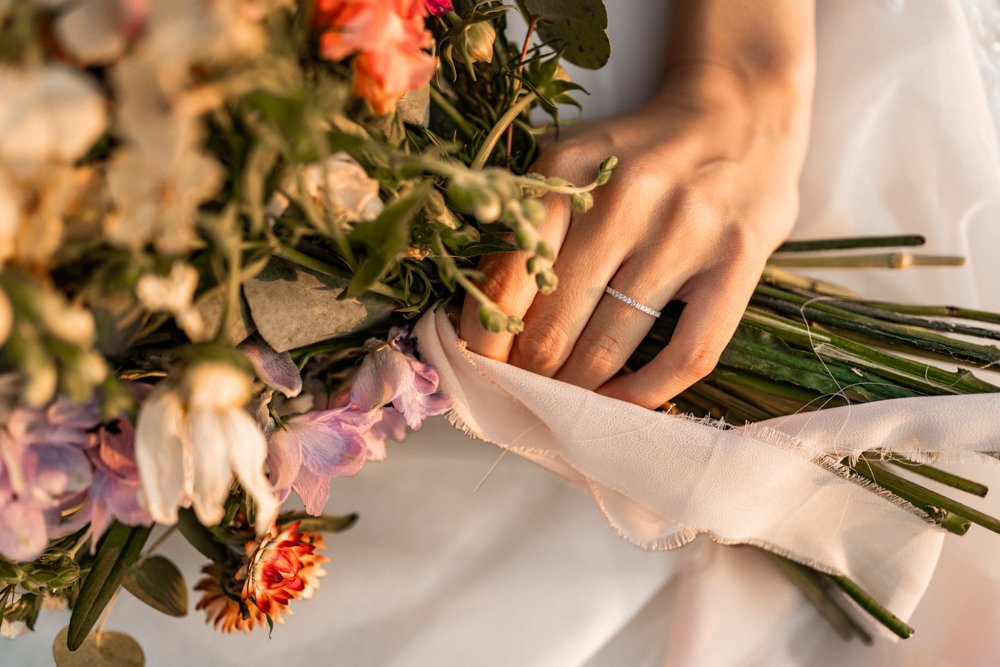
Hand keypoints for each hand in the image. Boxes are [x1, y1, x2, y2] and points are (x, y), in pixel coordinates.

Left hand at [459, 63, 812, 407]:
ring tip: (565, 403)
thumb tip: (483, 324)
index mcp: (565, 171)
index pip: (504, 283)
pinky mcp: (738, 259)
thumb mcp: (572, 167)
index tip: (481, 370)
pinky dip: (644, 394)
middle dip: (528, 377)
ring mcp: (686, 230)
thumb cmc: (638, 155)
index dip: (484, 344)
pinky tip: (620, 402)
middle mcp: (624, 199)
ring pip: (609, 348)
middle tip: (522, 395)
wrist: (738, 111)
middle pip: (553, 327)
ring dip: (577, 393)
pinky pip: (686, 355)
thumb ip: (528, 231)